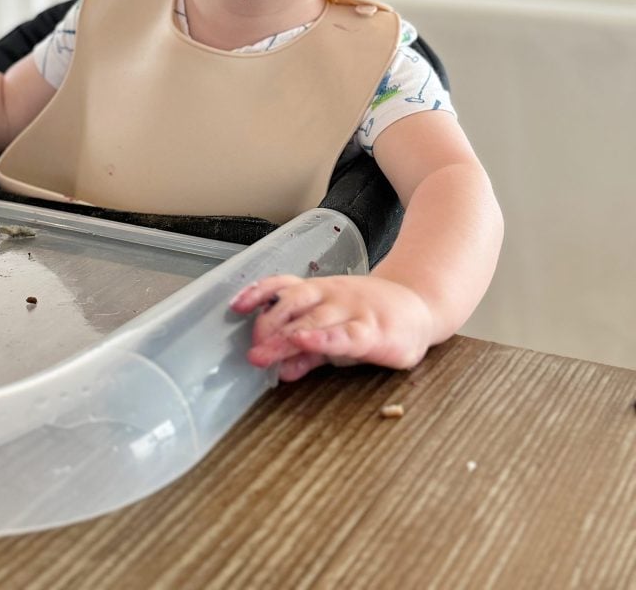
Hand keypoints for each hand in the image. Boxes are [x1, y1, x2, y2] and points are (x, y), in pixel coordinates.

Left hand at [230, 274, 434, 381]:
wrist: (421, 305)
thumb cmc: (375, 317)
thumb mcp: (336, 332)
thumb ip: (308, 351)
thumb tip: (280, 369)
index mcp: (319, 292)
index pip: (282, 286)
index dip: (257, 293)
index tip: (235, 306)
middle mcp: (332, 296)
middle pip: (292, 304)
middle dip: (267, 326)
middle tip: (252, 351)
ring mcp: (352, 309)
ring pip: (313, 318)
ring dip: (285, 336)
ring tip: (265, 352)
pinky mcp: (374, 329)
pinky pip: (345, 334)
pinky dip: (322, 338)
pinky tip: (306, 343)